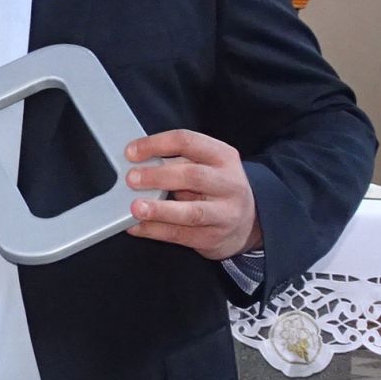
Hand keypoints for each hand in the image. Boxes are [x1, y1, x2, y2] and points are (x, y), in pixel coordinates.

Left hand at [123, 130, 260, 260]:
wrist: (248, 222)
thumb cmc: (217, 188)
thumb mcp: (207, 166)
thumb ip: (178, 162)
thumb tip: (137, 164)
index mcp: (223, 156)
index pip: (188, 142)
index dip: (156, 144)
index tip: (131, 152)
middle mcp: (228, 183)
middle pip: (192, 175)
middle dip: (158, 176)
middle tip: (132, 179)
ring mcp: (224, 213)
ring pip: (191, 212)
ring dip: (160, 210)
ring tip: (136, 208)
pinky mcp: (213, 238)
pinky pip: (180, 234)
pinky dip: (155, 230)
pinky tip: (136, 226)